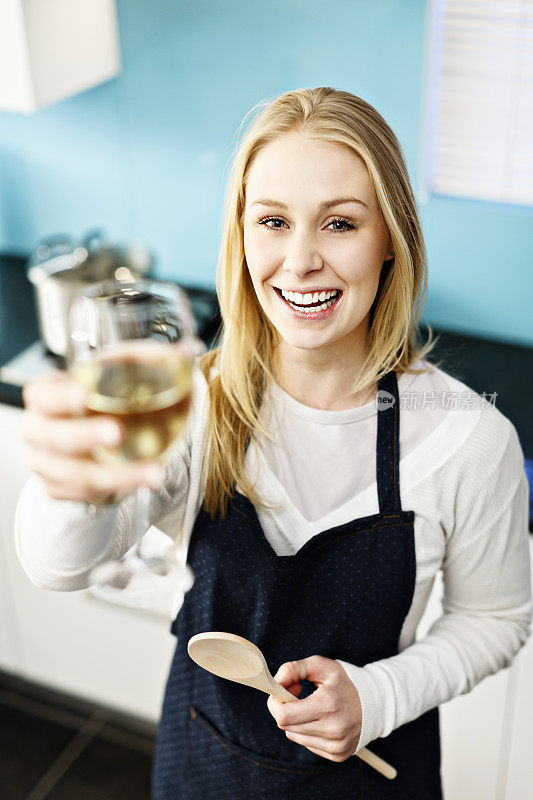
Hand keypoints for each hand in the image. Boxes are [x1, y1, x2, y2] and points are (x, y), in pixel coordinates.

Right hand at [21, 370, 165, 501]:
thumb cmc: (102, 399)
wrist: (96, 438)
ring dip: (117, 475)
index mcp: (46, 395)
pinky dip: (119, 489)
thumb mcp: (120, 373)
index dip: (59, 396)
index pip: (42, 394)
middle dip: (85, 436)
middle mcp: (39, 430)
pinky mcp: (60, 489)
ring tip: (154, 473)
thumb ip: (150, 360)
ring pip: (74, 474)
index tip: (84, 395)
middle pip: (54, 437)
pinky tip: (145, 481)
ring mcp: (46, 463)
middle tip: (117, 434)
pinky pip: (86, 494)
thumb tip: (188, 350)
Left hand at [266, 656, 361, 762]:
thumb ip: (293, 669)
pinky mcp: (338, 755)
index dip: (275, 702)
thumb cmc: (344, 681)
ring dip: (295, 720)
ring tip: (310, 706)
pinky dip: (307, 731)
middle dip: (284, 708)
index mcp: (328, 705)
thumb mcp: (321, 666)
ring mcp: (336, 745)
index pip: (284, 715)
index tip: (281, 690)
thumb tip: (275, 683)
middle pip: (286, 726)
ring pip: (294, 736)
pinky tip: (320, 719)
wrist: (376, 702)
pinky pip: (307, 744)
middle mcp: (333, 729)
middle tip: (296, 693)